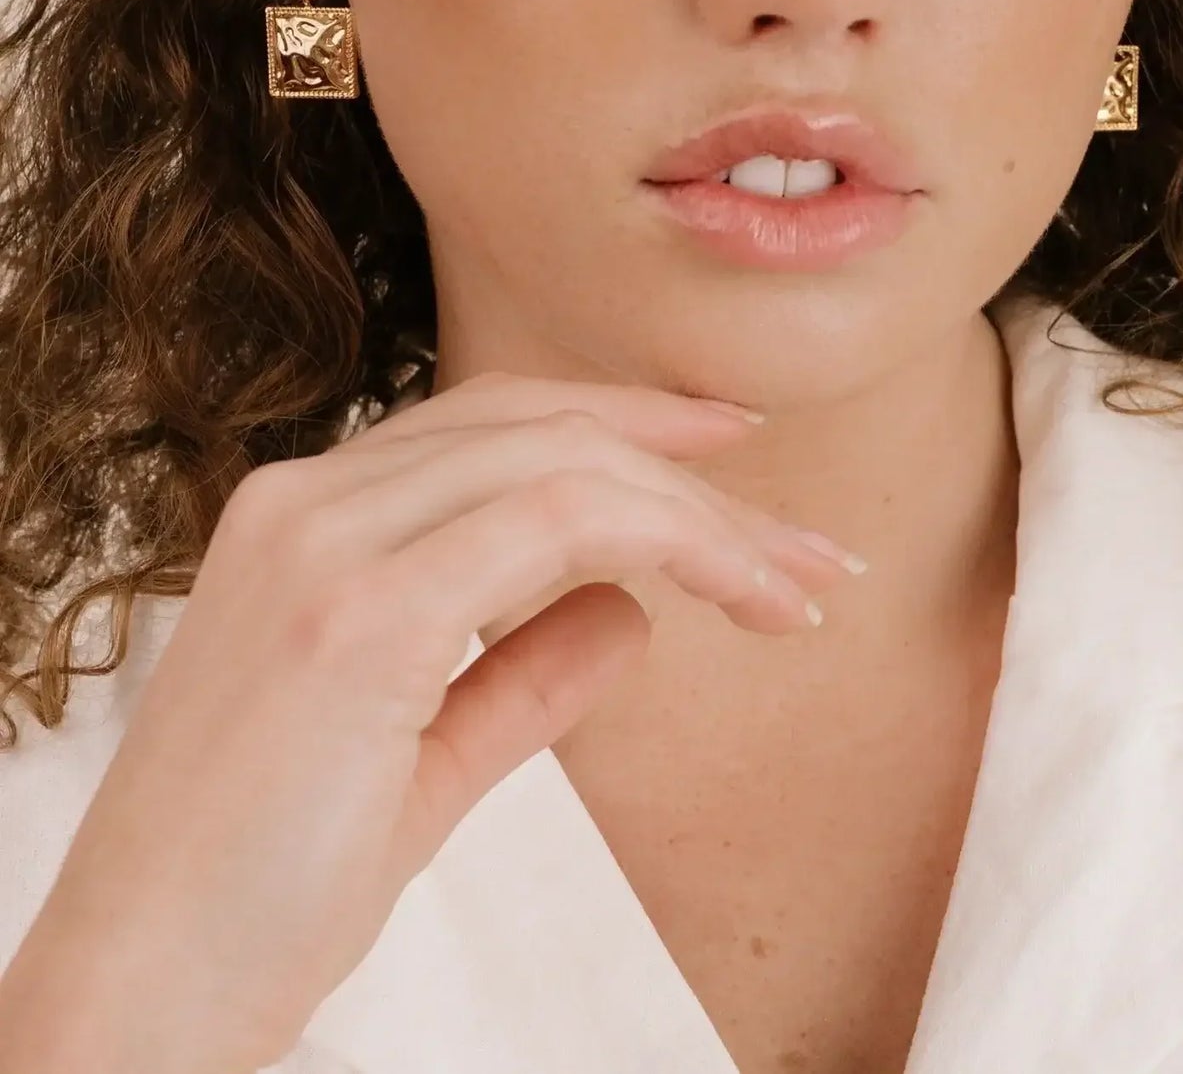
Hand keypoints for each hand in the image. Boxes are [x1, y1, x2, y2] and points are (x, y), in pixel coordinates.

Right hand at [3, 372, 858, 1073]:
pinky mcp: (357, 610)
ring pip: (566, 461)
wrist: (136, 994)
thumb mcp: (420, 760)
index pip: (499, 426)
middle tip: (808, 544)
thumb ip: (520, 669)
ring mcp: (325, 541)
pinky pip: (556, 524)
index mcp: (306, 516)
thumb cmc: (259, 892)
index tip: (732, 459)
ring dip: (702, 516)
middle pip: (546, 427)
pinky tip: (741, 596)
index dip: (627, 425)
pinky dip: (671, 544)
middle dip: (691, 471)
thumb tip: (630, 610)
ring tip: (798, 582)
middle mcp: (308, 499)